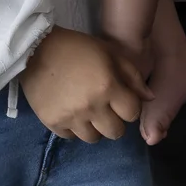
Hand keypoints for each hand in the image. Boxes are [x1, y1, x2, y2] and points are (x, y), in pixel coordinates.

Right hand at [20, 27, 149, 142]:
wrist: (36, 49)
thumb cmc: (78, 47)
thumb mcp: (110, 52)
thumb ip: (132, 76)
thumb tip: (149, 98)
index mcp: (108, 87)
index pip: (132, 113)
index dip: (130, 107)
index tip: (121, 100)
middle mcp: (91, 106)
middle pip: (115, 132)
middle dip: (115, 121)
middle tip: (106, 108)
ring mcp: (71, 117)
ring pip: (94, 138)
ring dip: (95, 127)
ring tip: (88, 111)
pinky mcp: (52, 123)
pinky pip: (71, 137)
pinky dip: (74, 128)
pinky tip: (72, 113)